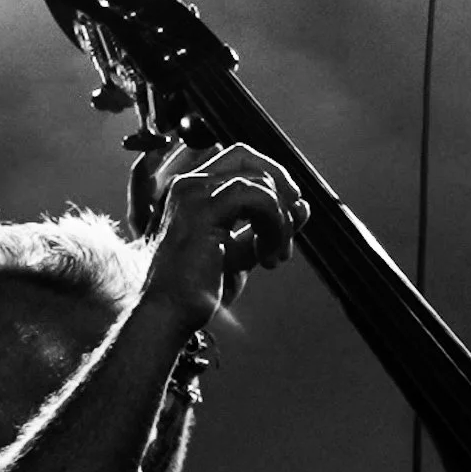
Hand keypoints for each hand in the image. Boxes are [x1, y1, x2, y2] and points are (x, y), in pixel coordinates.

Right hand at [145, 143, 306, 328]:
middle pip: (248, 156)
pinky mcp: (203, 210)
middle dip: (279, 184)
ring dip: (280, 219)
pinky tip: (267, 256)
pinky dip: (274, 224)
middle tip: (292, 220)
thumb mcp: (240, 251)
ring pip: (258, 179)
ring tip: (275, 255)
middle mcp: (189, 185)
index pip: (240, 161)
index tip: (288, 214)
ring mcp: (193, 193)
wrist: (168, 314)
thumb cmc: (196, 290)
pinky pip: (258, 197)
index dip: (271, 179)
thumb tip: (302, 206)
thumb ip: (265, 226)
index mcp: (192, 192)